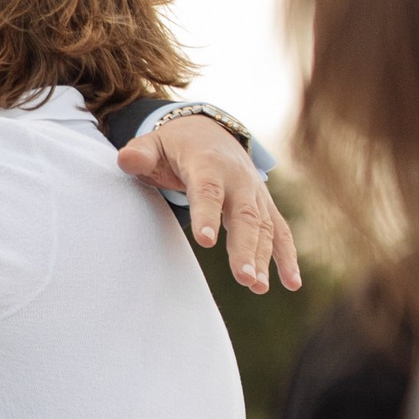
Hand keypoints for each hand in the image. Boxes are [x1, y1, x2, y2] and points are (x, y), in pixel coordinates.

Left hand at [118, 113, 301, 295]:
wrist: (209, 131)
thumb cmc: (173, 146)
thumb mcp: (152, 144)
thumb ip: (139, 154)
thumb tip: (126, 159)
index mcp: (208, 164)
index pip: (208, 191)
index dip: (207, 214)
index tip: (206, 241)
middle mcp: (238, 179)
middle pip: (245, 214)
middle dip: (245, 247)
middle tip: (244, 277)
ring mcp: (255, 193)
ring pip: (264, 226)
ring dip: (264, 257)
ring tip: (257, 287)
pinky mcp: (264, 205)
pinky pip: (280, 230)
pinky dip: (287, 255)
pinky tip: (292, 283)